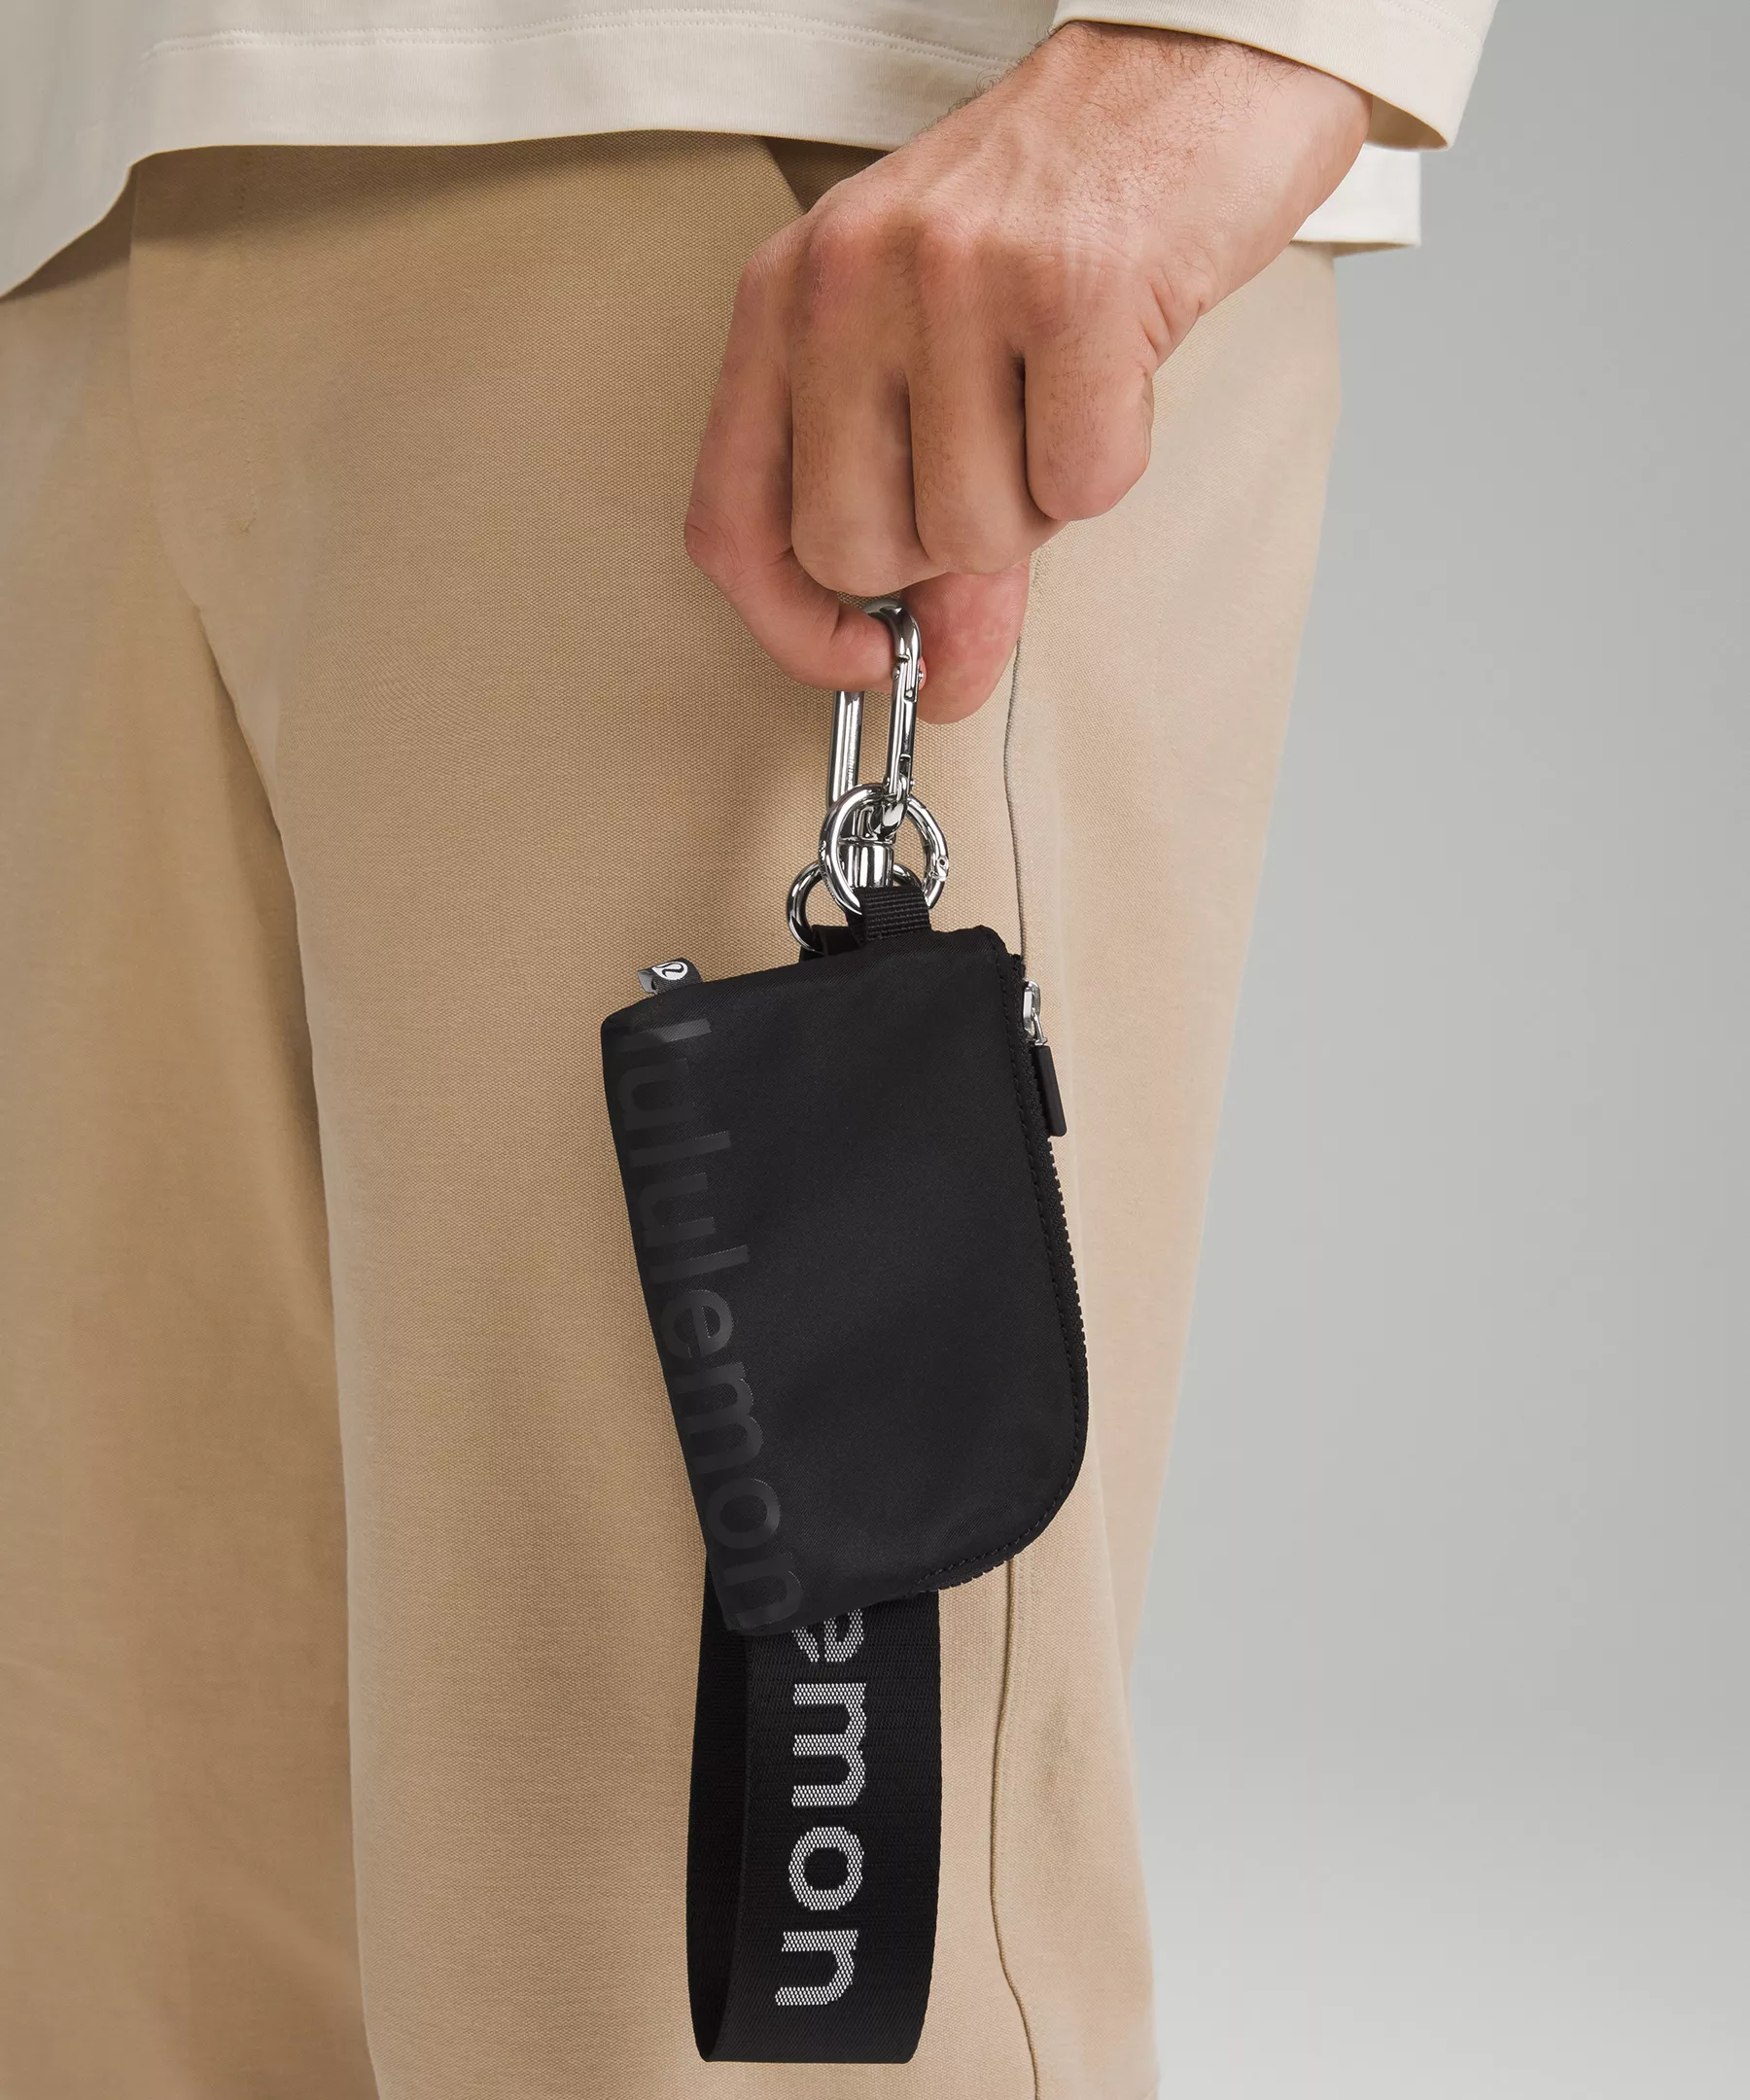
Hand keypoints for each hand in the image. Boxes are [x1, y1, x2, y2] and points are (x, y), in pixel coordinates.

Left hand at [686, 23, 1366, 718]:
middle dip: (943, 551)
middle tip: (998, 462)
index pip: (730, 523)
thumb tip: (940, 681)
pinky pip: (1079, 485)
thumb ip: (925, 524)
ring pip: (974, 530)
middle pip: (854, 549)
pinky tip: (1114, 369)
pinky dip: (1113, 458)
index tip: (863, 661)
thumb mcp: (941, 353)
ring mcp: (953, 281)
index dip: (791, 628)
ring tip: (1059, 389)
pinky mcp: (1071, 289)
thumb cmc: (1053, 211)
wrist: (1185, 68)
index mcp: (787, 297)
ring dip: (1039, 498)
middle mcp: (848, 283)